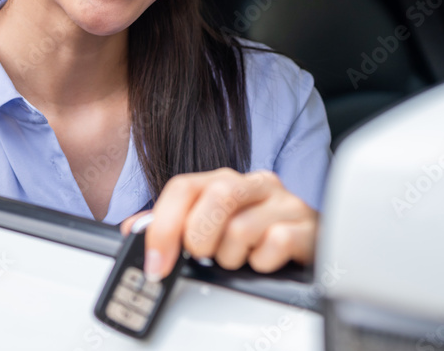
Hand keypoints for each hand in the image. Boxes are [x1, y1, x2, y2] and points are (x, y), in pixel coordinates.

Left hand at [120, 168, 317, 279]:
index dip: (163, 227)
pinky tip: (265, 260)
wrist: (309, 242)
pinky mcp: (307, 226)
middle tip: (205, 256)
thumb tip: (134, 229)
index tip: (156, 263)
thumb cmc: (255, 234)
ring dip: (233, 257)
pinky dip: (262, 263)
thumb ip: (172, 226)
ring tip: (241, 257)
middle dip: (201, 238)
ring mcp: (284, 202)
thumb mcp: (211, 226)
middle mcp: (255, 184)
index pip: (184, 187)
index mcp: (225, 180)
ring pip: (242, 228)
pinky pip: (275, 244)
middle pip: (217, 196)